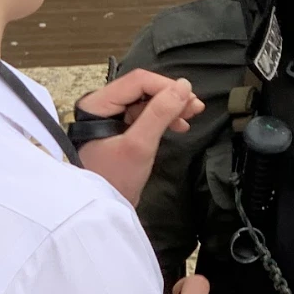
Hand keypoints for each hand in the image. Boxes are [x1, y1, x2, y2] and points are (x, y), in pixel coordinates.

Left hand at [75, 70, 202, 204]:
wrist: (105, 211)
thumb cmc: (116, 179)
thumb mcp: (140, 145)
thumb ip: (160, 113)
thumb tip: (184, 86)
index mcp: (97, 104)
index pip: (137, 81)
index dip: (166, 86)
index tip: (190, 97)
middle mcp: (100, 105)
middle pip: (142, 89)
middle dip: (170, 96)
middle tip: (196, 106)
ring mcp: (109, 118)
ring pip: (145, 101)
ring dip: (170, 106)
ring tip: (192, 114)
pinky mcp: (119, 130)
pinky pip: (143, 115)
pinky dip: (162, 118)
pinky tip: (179, 125)